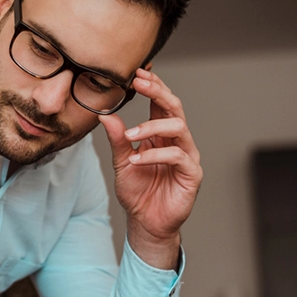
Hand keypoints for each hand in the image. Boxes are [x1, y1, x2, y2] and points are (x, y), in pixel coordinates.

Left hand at [99, 68, 202, 269]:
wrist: (146, 223)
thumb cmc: (137, 192)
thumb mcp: (121, 163)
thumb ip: (117, 139)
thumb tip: (105, 115)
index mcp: (162, 135)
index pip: (161, 104)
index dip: (152, 87)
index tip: (136, 73)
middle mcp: (177, 141)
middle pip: (174, 108)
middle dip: (158, 92)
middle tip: (139, 83)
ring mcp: (187, 157)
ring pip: (178, 128)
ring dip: (153, 126)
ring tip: (131, 134)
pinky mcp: (192, 174)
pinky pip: (177, 157)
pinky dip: (155, 155)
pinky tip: (137, 160)